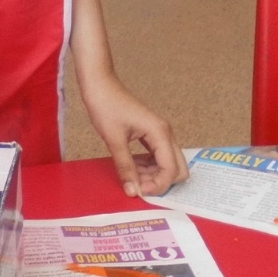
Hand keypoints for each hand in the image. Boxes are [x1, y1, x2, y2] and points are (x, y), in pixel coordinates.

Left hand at [83, 76, 188, 197]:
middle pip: (178, 168)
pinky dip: (148, 166)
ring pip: (168, 164)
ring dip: (153, 175)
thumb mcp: (114, 140)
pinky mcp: (151, 134)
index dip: (158, 185)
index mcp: (160, 133)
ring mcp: (159, 133)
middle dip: (160, 182)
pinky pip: (157, 157)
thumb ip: (126, 167)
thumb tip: (133, 191)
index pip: (171, 170)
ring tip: (131, 176)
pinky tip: (131, 167)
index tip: (139, 191)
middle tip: (137, 184)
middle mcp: (165, 134)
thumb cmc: (106, 106)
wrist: (99, 85)